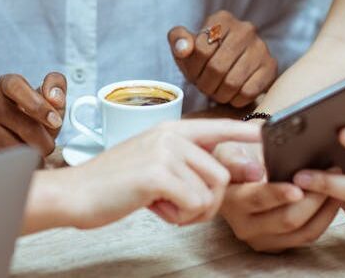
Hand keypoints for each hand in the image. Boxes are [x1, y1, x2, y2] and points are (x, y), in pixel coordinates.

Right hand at [0, 72, 65, 155]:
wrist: (9, 132)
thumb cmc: (33, 114)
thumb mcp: (49, 97)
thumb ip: (57, 86)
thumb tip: (55, 97)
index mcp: (7, 84)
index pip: (17, 87)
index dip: (38, 105)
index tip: (55, 121)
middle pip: (22, 124)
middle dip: (43, 140)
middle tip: (50, 146)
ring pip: (13, 146)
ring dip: (30, 156)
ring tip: (36, 153)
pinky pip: (1, 160)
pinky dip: (15, 165)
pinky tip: (21, 161)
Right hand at [63, 119, 262, 229]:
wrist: (76, 193)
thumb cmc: (114, 184)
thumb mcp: (154, 166)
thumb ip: (188, 166)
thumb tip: (233, 172)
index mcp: (170, 129)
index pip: (216, 127)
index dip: (244, 133)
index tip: (268, 135)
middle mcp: (170, 134)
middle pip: (221, 174)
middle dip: (208, 202)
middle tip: (177, 206)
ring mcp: (164, 151)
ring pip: (211, 191)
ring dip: (192, 211)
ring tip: (162, 204)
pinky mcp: (157, 173)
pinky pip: (194, 204)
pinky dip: (178, 217)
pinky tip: (153, 207)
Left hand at [169, 11, 276, 105]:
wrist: (232, 68)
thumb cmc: (205, 56)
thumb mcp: (186, 45)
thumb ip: (178, 40)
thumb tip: (183, 48)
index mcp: (222, 19)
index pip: (201, 49)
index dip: (192, 68)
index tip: (193, 74)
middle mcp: (245, 29)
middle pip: (216, 67)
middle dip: (205, 83)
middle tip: (204, 87)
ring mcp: (261, 47)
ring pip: (232, 82)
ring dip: (219, 94)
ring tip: (216, 91)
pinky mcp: (271, 66)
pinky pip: (248, 92)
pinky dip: (235, 100)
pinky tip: (232, 94)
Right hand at [214, 137, 339, 251]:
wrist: (233, 176)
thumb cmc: (235, 157)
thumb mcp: (228, 150)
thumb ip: (237, 161)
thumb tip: (255, 172)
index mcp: (230, 200)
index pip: (257, 199)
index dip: (278, 194)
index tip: (297, 188)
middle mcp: (244, 225)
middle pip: (287, 219)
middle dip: (313, 198)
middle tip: (331, 173)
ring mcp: (262, 239)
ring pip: (303, 231)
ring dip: (324, 208)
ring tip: (337, 183)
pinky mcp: (278, 244)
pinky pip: (308, 235)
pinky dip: (325, 217)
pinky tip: (332, 198)